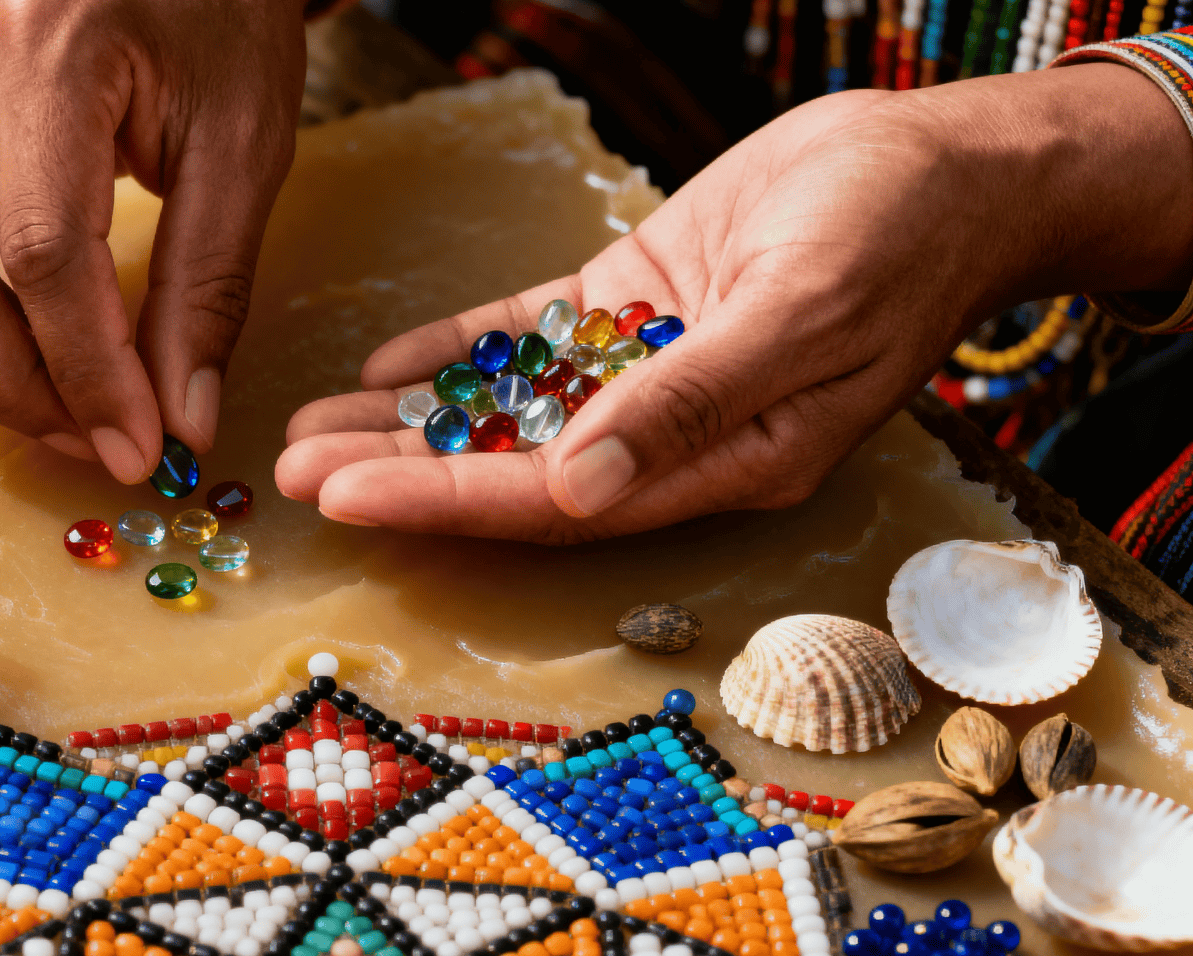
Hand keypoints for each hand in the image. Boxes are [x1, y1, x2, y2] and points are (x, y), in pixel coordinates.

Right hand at [0, 0, 305, 481]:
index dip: (87, 373)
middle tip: (94, 440)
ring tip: (55, 401)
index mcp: (46, 45)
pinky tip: (7, 342)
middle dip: (14, 389)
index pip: (40, 254)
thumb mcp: (243, 137)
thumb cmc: (216, 9)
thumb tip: (179, 425)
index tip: (137, 449)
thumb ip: (209, 285)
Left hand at [276, 64, 1192, 542]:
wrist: (951, 163)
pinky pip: (533, 339)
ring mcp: (650, 371)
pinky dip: (462, 352)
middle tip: (291, 468)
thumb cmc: (900, 239)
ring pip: (509, 409)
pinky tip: (385, 364)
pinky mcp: (640, 305)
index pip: (556, 503)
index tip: (349, 501)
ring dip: (413, 420)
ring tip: (311, 424)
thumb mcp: (802, 317)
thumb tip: (579, 487)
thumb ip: (692, 404)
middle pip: (512, 468)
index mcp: (721, 465)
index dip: (446, 504)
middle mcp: (673, 435)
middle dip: (402, 471)